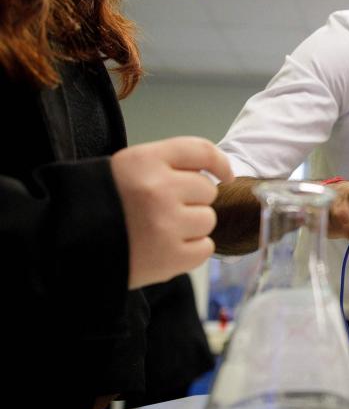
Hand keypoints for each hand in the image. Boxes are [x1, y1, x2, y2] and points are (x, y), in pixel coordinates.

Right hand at [111, 137, 233, 289]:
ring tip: (160, 230)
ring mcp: (166, 224)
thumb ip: (167, 165)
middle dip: (192, 200)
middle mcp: (158, 189)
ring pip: (208, 220)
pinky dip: (191, 251)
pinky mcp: (170, 257)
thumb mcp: (126, 168)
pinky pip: (205, 248)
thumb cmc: (101, 204)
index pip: (200, 150)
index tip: (224, 175)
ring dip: (191, 227)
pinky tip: (166, 248)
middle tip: (163, 210)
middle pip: (207, 190)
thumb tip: (214, 175)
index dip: (218, 163)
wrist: (64, 245)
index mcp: (145, 160)